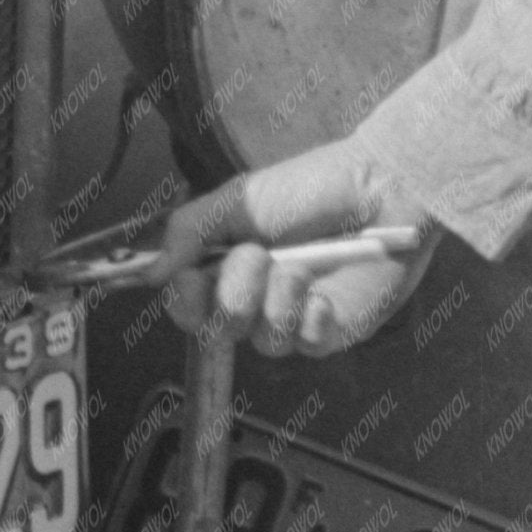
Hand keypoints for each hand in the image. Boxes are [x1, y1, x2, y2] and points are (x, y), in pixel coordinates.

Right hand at [160, 143, 437, 358]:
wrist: (380, 187)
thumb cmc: (311, 187)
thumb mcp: (239, 198)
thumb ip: (189, 229)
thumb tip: (150, 271)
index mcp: (229, 267)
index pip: (190, 306)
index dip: (185, 303)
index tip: (191, 279)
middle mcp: (258, 298)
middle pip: (221, 329)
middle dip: (234, 294)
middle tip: (258, 255)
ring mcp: (295, 318)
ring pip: (264, 340)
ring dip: (276, 301)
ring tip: (300, 267)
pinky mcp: (333, 331)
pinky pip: (306, 344)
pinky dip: (309, 319)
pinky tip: (323, 296)